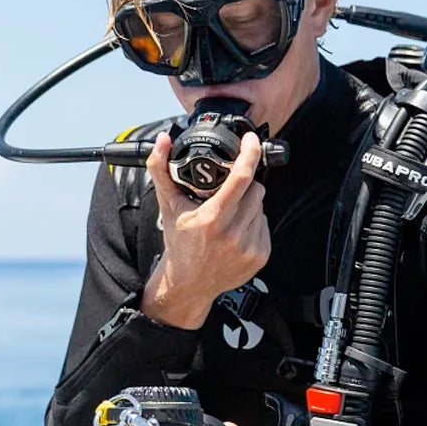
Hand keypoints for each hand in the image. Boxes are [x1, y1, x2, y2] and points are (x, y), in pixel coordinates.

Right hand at [140, 130, 269, 329]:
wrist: (189, 284)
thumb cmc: (179, 244)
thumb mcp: (168, 206)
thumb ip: (161, 169)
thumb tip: (163, 141)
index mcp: (211, 219)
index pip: (241, 178)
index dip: (250, 153)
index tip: (251, 141)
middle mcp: (233, 234)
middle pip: (255, 189)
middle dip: (245, 184)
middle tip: (228, 193)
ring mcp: (249, 247)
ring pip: (261, 206)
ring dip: (249, 204)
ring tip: (229, 215)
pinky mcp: (260, 256)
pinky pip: (265, 225)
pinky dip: (254, 223)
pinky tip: (237, 231)